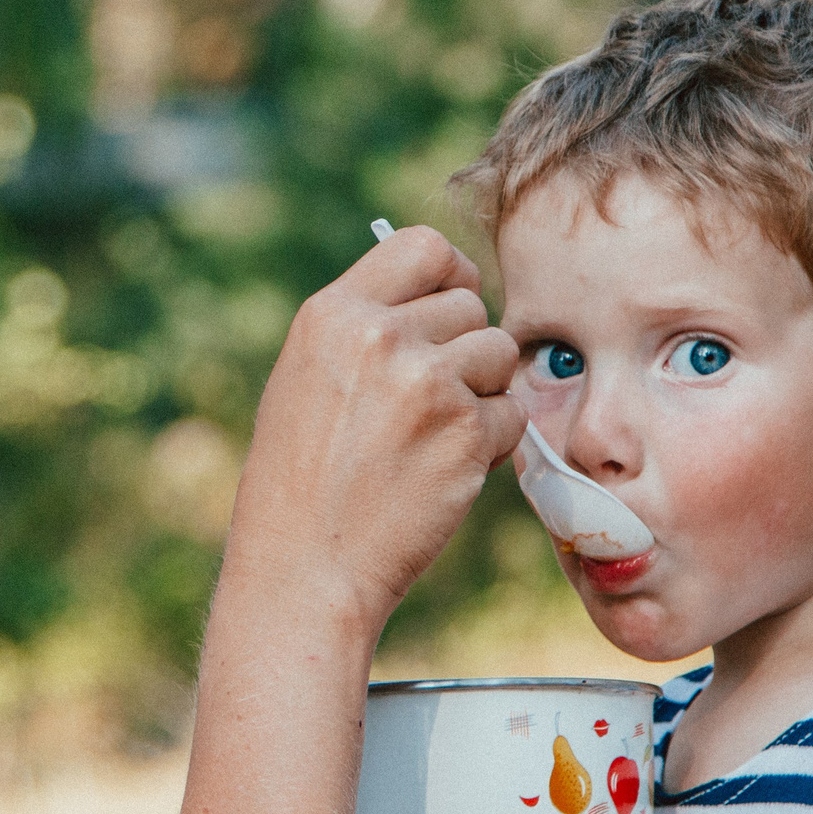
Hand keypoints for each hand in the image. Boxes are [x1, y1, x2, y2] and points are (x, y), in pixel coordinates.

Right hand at [232, 226, 523, 633]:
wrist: (306, 566)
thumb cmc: (300, 479)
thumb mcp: (307, 378)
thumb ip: (364, 328)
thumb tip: (444, 293)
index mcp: (332, 314)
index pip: (422, 247)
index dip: (449, 274)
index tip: (448, 307)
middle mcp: (380, 336)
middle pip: (470, 306)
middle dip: (464, 349)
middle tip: (429, 401)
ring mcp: (428, 383)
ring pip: (499, 354)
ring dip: (482, 393)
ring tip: (432, 437)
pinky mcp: (467, 433)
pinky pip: (512, 414)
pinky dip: (492, 444)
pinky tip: (443, 471)